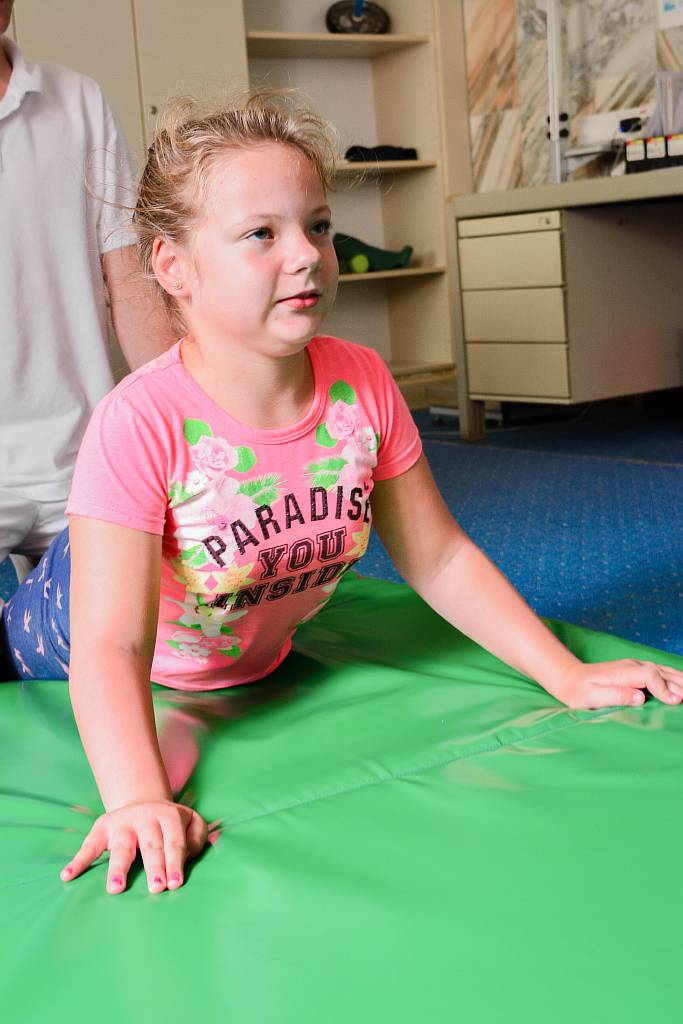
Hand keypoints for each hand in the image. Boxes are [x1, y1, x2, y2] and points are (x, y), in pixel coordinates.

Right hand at [60, 800, 207, 893]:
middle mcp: (145, 818)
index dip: (174, 863)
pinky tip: (67, 875)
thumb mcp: (191, 821)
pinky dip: (77, 861)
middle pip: (150, 846)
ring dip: (118, 868)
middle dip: (154, 867)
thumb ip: (197, 836)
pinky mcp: (101, 828)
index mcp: (169, 816)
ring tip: (115, 888)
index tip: (174, 884)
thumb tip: (189, 854)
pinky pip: (88, 846)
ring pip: (121, 847)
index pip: (173, 843)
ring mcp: (121, 823)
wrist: (142, 801)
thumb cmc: (170, 823)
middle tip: (156, 888)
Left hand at [551, 658, 682, 709]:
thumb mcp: (592, 697)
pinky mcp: (636, 670)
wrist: (570, 678)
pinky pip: (659, 671)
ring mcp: (634, 666)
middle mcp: (631, 666)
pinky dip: (673, 677)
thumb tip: (640, 697)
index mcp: (622, 672)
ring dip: (679, 680)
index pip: (650, 675)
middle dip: (678, 684)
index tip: (674, 701)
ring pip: (663, 670)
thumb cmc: (579, 692)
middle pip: (661, 672)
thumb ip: (616, 696)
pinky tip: (681, 682)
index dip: (664, 688)